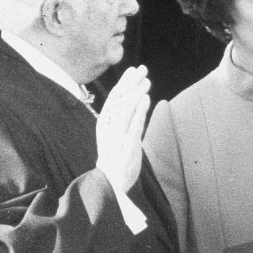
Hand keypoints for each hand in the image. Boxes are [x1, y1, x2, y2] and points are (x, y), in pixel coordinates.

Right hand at [96, 66, 150, 192]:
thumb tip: (133, 97)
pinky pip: (133, 126)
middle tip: (143, 69)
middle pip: (119, 101)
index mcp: (105, 123)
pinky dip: (139, 112)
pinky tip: (146, 100)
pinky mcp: (125, 148)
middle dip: (131, 83)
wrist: (110, 183)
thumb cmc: (116, 155)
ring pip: (126, 111)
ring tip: (146, 81)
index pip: (114, 98)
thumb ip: (124, 116)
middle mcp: (108, 128)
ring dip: (136, 94)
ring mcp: (116, 137)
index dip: (124, 83)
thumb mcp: (117, 133)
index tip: (133, 69)